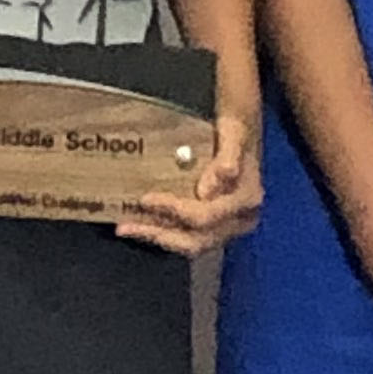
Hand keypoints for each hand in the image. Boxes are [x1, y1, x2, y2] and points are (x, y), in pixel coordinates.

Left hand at [117, 110, 262, 255]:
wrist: (245, 132)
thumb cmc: (236, 127)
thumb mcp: (233, 130)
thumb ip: (227, 156)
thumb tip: (207, 190)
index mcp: (246, 199)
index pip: (205, 216)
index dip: (174, 211)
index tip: (145, 199)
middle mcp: (241, 219)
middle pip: (197, 241)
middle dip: (159, 234)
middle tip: (125, 226)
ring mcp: (230, 226)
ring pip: (192, 245)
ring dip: (158, 238)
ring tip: (127, 229)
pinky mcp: (218, 227)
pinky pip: (189, 239)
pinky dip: (165, 234)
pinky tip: (141, 226)